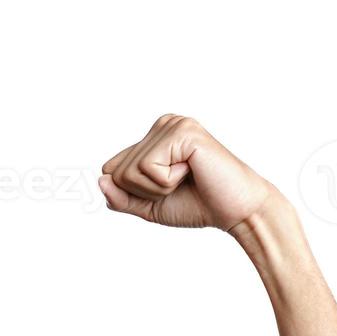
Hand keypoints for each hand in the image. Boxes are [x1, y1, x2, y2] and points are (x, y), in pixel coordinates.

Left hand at [97, 114, 276, 229]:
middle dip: (145, 192)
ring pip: (130, 170)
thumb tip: (100, 180)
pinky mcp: (182, 132)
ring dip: (157, 188)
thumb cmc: (198, 205)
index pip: (112, 170)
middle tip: (180, 187)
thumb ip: (121, 198)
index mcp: (154, 138)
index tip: (168, 191)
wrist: (236, 211)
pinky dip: (167, 182)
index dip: (133, 193)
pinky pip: (148, 167)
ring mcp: (173, 124)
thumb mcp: (148, 206)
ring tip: (187, 179)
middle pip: (117, 171)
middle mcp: (162, 124)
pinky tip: (192, 172)